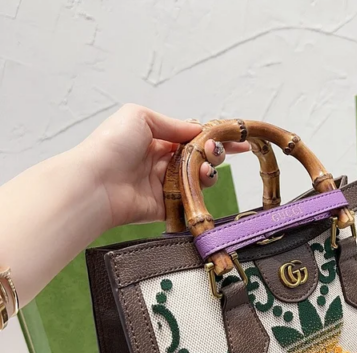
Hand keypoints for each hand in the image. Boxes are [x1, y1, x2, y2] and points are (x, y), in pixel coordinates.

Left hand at [78, 104, 248, 226]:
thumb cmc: (110, 146)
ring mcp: (165, 186)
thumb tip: (197, 129)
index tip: (237, 140)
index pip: (193, 138)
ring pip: (200, 180)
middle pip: (201, 159)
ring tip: (204, 171)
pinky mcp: (165, 207)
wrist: (95, 182)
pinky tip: (200, 185)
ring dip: (209, 172)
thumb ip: (173, 123)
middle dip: (215, 154)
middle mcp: (163, 162)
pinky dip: (199, 194)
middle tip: (214, 153)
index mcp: (157, 140)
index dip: (216, 138)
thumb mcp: (140, 117)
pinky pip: (190, 202)